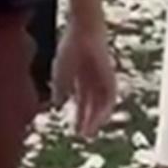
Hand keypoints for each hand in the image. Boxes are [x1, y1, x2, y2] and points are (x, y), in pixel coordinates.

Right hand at [52, 21, 115, 136]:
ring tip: (89, 132)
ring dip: (97, 119)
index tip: (75, 130)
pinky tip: (99, 119)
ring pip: (102, 104)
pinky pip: (110, 98)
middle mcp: (94, 81)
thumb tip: (57, 105)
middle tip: (84, 136)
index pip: (82, 101)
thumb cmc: (70, 47)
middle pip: (93, 105)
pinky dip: (105, 110)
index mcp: (81, 77)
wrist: (84, 31)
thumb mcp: (60, 70)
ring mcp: (103, 79)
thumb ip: (60, 87)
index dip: (79, 116)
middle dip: (88, 120)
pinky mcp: (110, 77)